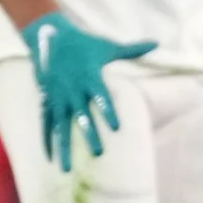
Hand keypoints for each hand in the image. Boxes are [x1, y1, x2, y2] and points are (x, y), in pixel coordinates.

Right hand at [20, 12, 154, 171]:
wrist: (47, 33)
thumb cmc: (82, 42)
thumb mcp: (106, 45)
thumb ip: (132, 50)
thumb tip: (157, 43)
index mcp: (88, 76)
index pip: (100, 95)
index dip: (108, 110)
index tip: (117, 128)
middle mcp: (72, 89)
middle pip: (81, 114)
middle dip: (89, 133)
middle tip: (99, 153)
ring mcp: (57, 96)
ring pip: (60, 125)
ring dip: (64, 147)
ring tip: (67, 168)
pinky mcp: (46, 99)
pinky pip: (46, 122)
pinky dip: (46, 140)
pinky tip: (50, 158)